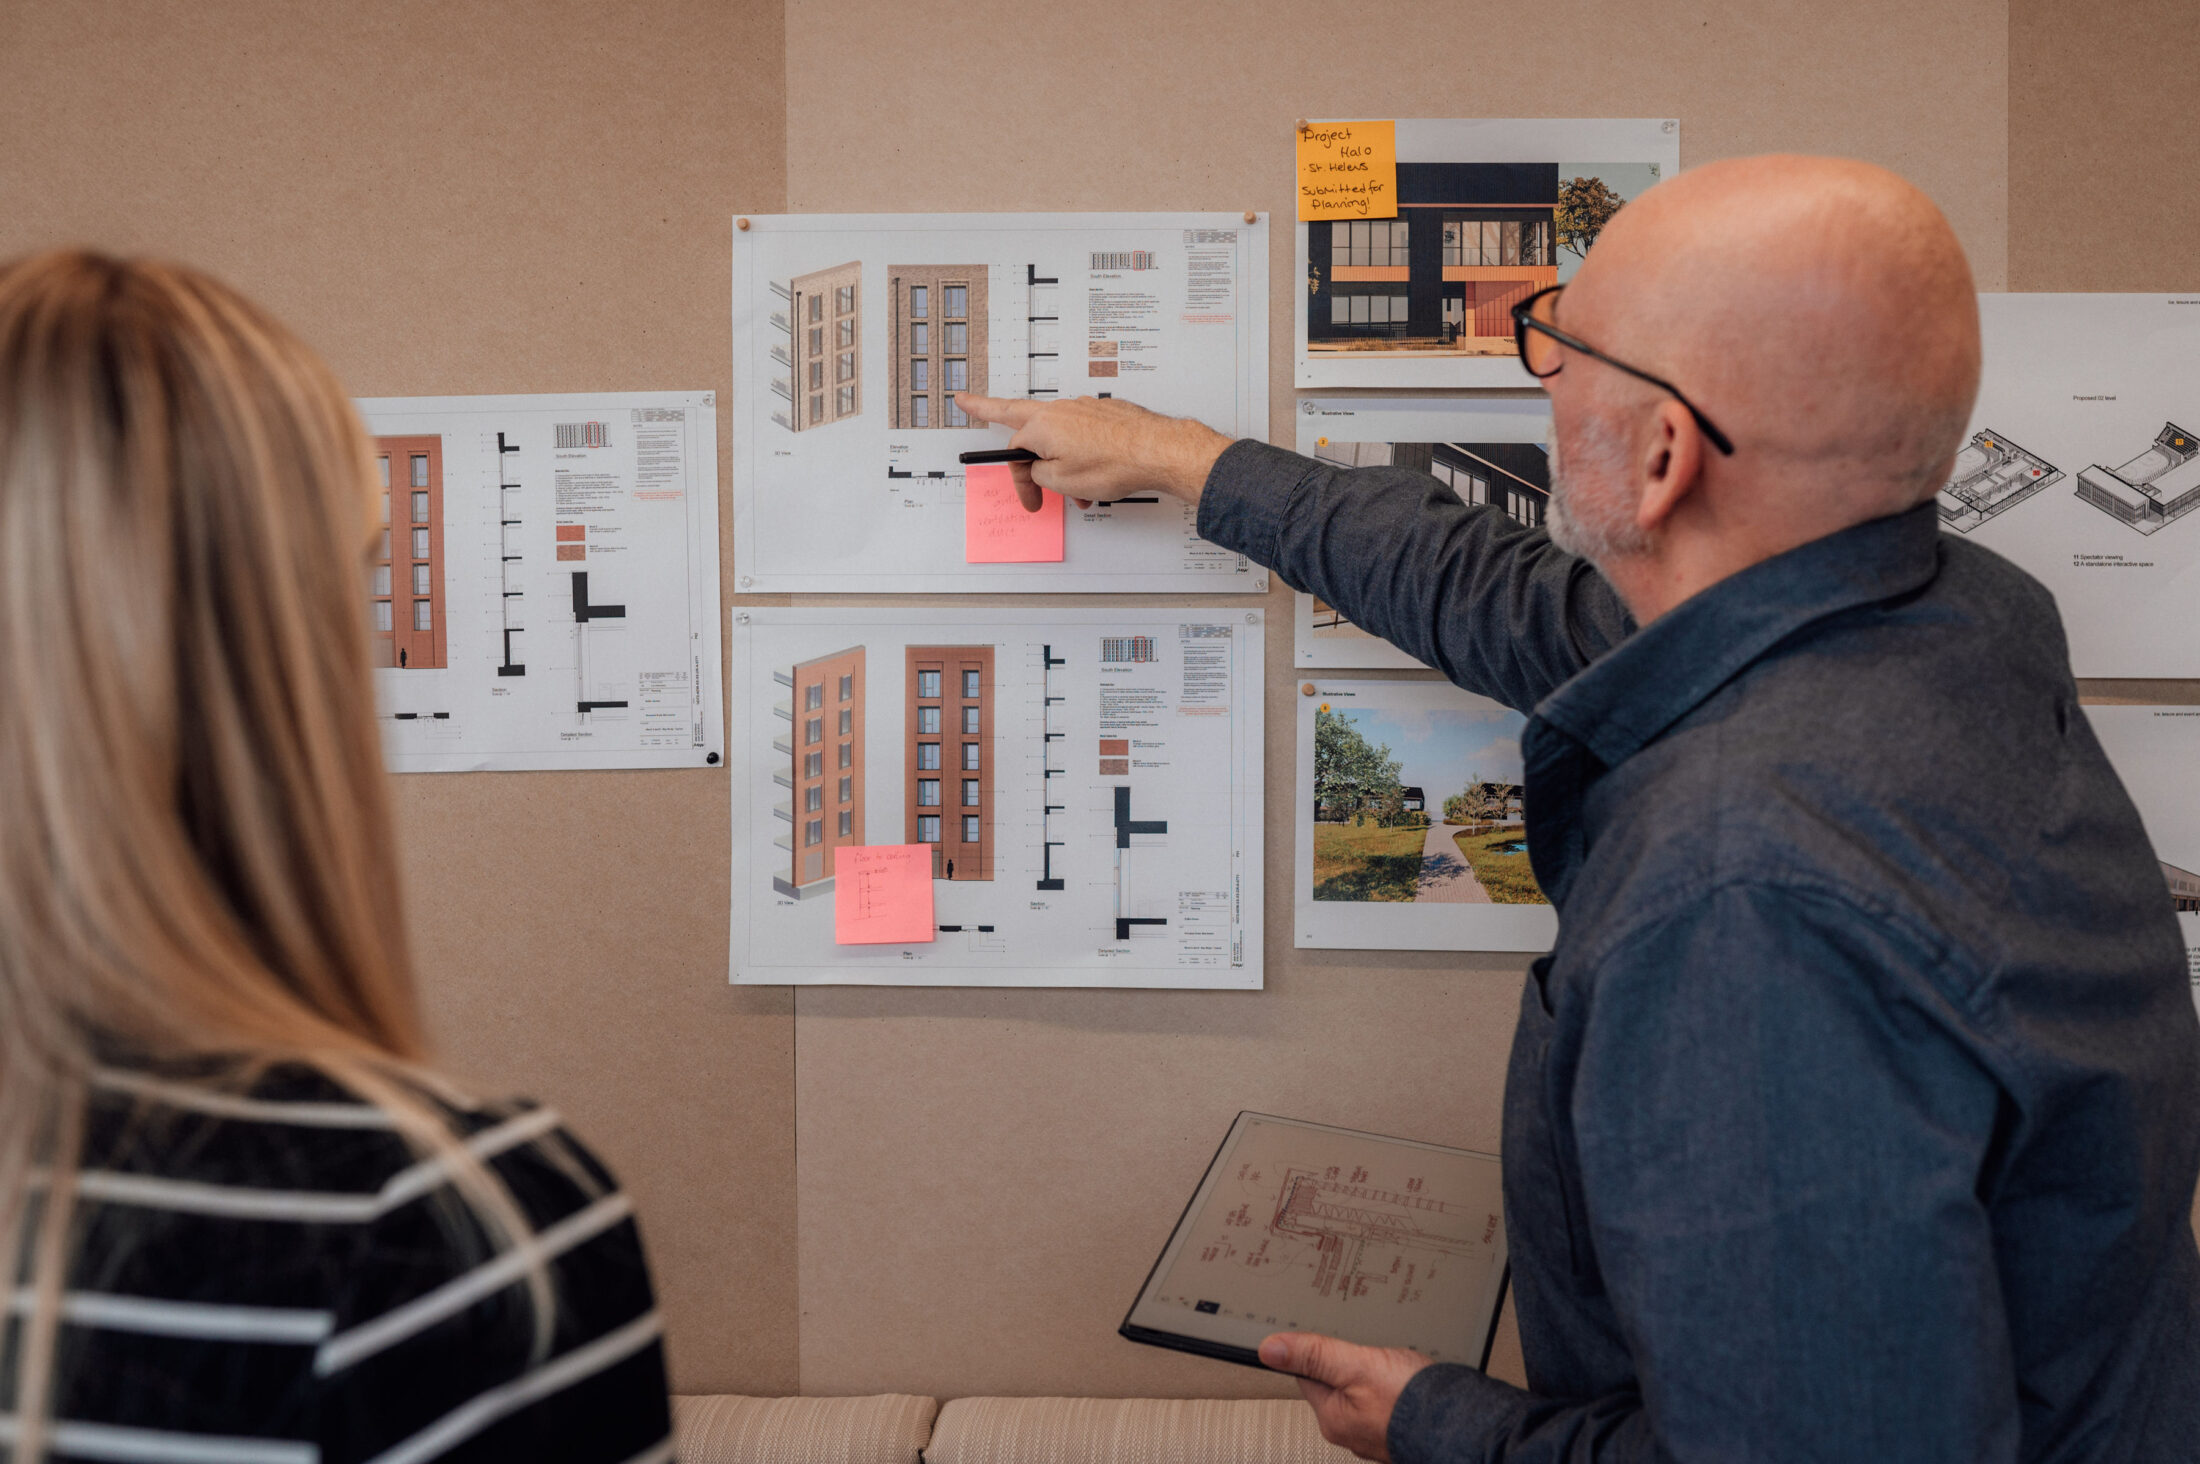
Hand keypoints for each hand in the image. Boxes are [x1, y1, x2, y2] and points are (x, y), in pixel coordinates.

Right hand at [954, 393, 1230, 511]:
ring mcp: (1083, 407)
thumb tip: (1038, 469)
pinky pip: (1083, 433)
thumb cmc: (1115, 463)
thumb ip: (1040, 474)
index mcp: (1041, 425)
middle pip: (1018, 416)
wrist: (1157, 451)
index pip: (1014, 453)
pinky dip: (1084, 453)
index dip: (1019, 481)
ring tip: (1082, 489)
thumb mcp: (1062, 481)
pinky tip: (1098, 473)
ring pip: (1060, 435)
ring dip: (1062, 462)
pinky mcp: (1105, 412)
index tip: (1029, 499)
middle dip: (988, 410)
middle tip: (968, 402)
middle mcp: (1059, 410)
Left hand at [1259, 1332, 1431, 1463]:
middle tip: (1368, 1349)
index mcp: (1333, 1418)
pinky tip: (1407, 1381)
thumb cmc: (1413, 1401)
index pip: (1307, 1375)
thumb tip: (1270, 1349)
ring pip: (1364, 1392)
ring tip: (1392, 1364)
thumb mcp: (1357, 1365)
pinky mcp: (1401, 1430)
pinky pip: (1388, 1402)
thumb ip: (1314, 1355)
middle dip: (1349, 1362)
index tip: (1328, 1337)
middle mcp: (1351, 1432)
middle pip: (1336, 1384)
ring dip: (1375, 1374)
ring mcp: (1377, 1433)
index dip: (1317, 1351)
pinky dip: (1395, 1388)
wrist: (1466, 1426)